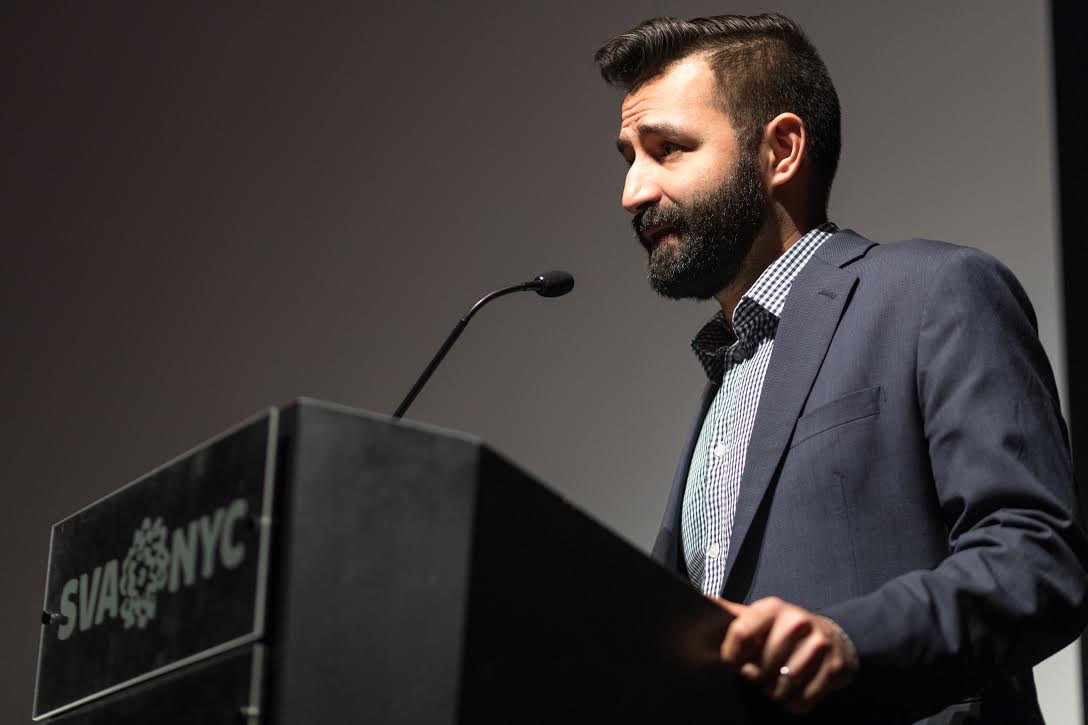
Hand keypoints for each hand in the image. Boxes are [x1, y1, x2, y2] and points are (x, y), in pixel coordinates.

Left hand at [714, 596, 857, 714]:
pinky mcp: (834, 669)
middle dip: (755, 677)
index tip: (734, 662)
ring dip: (774, 692)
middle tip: (760, 673)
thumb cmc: (786, 630)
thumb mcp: (760, 616)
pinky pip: (801, 700)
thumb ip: (733, 614)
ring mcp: (819, 645)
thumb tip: (702, 600)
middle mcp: (797, 622)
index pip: (741, 633)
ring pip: (781, 687)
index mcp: (772, 608)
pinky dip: (793, 703)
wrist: (835, 637)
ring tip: (776, 681)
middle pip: (760, 667)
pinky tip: (794, 689)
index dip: (732, 655)